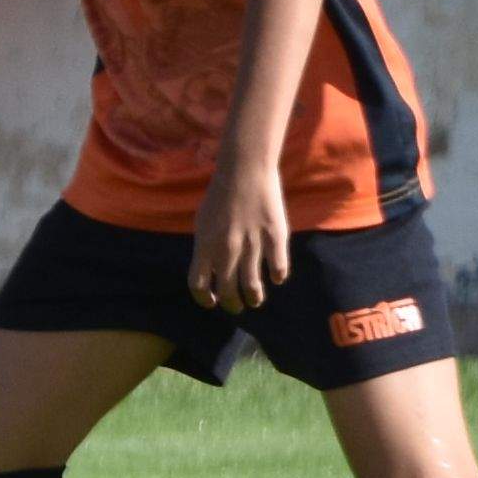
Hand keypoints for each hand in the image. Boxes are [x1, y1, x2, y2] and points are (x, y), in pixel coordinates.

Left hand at [193, 162, 291, 311]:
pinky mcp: (275, 238)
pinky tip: (276, 277)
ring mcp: (252, 245)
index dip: (204, 298)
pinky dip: (277, 277)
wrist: (244, 171)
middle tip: (236, 306)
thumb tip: (210, 271)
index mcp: (204, 245)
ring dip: (254, 298)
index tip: (211, 302)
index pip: (198, 284)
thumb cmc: (220, 195)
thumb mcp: (202, 222)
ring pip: (252, 287)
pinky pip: (278, 268)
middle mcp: (226, 250)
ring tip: (255, 300)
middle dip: (231, 304)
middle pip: (227, 290)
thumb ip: (206, 248)